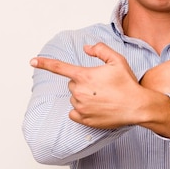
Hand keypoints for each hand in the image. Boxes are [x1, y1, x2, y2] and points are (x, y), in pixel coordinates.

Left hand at [31, 43, 169, 134]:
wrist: (137, 107)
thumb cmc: (127, 83)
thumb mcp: (117, 60)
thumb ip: (100, 50)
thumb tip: (86, 48)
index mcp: (84, 76)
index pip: (59, 67)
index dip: (44, 63)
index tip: (32, 60)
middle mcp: (79, 92)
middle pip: (73, 84)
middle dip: (83, 83)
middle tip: (102, 85)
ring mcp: (80, 107)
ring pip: (75, 98)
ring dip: (84, 97)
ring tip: (103, 98)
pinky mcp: (84, 119)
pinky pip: (74, 113)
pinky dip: (81, 110)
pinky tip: (96, 108)